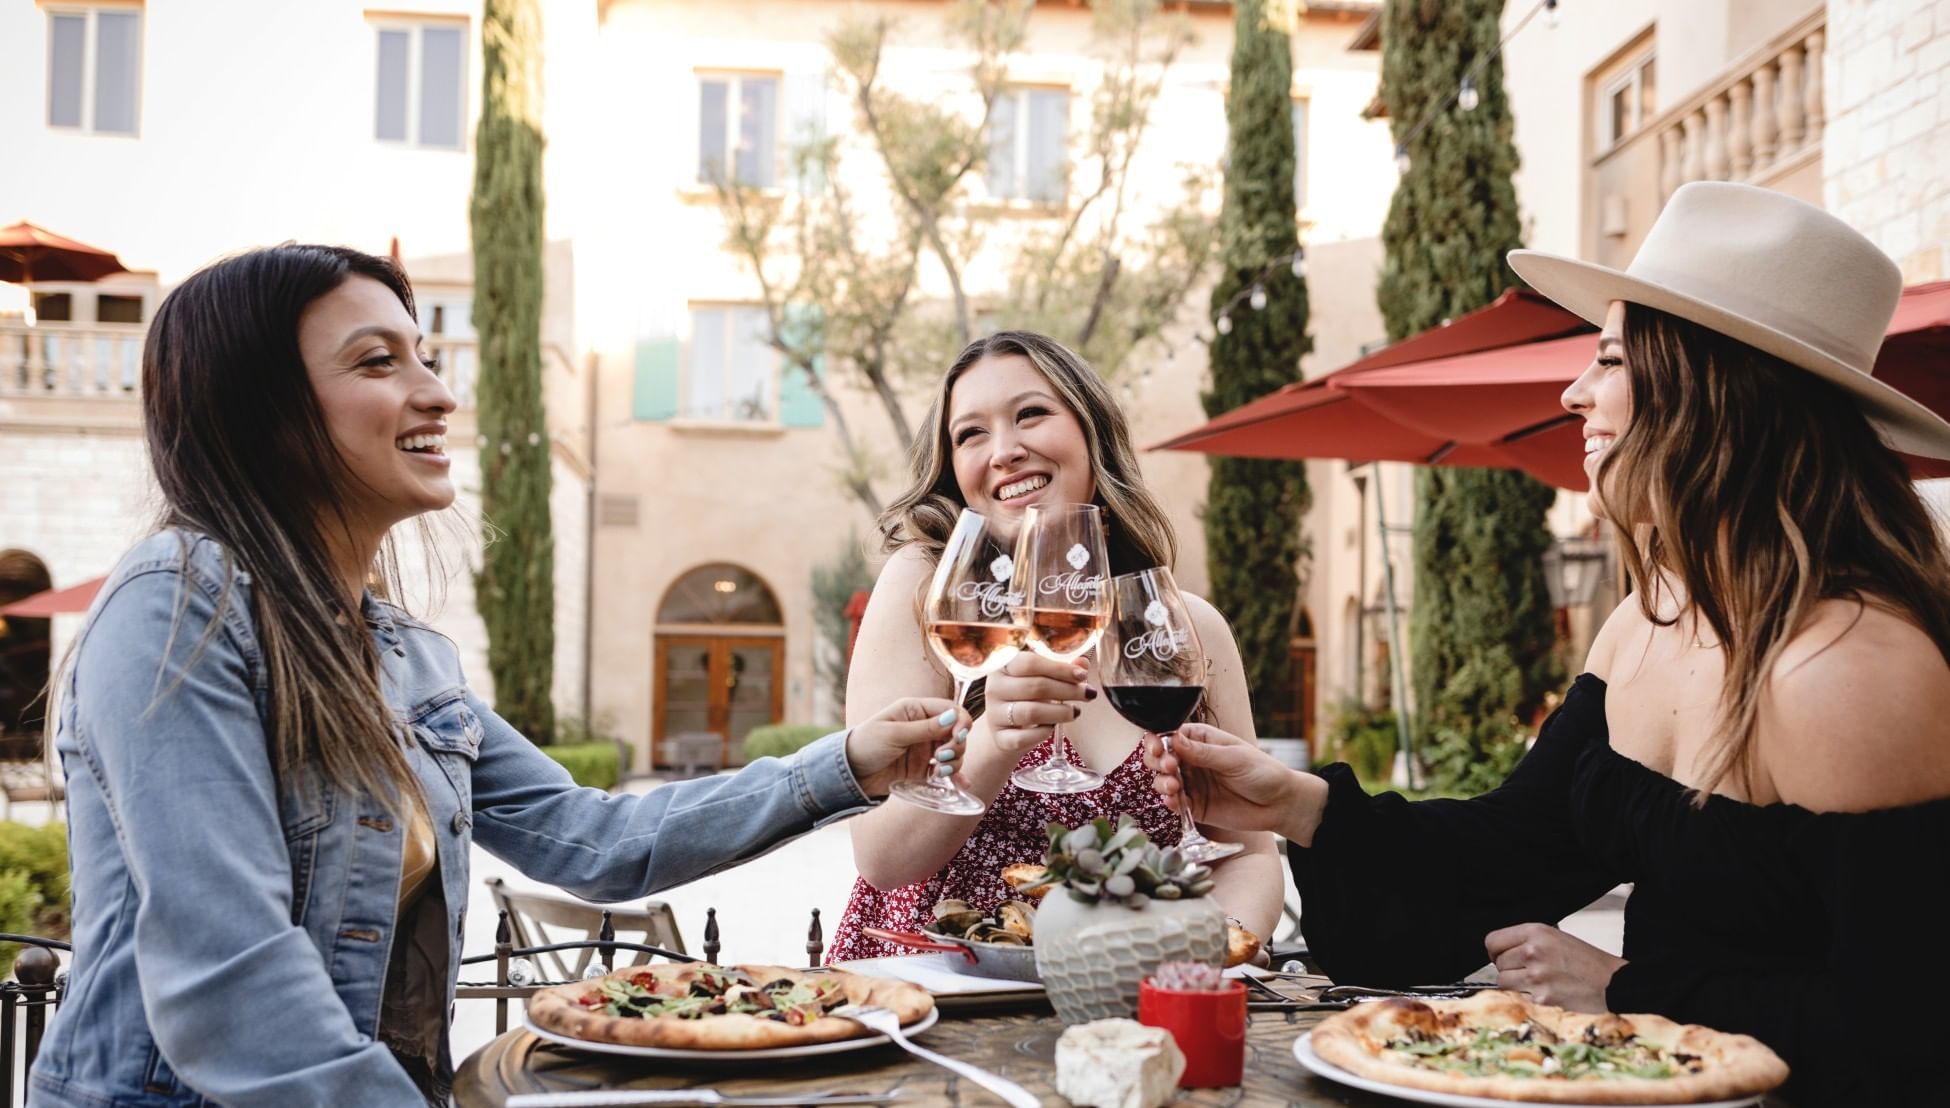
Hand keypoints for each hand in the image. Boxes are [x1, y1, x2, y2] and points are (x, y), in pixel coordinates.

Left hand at [844, 698, 969, 798]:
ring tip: (939, 772)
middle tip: (941, 757)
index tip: (958, 736)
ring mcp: (925, 748)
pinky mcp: (924, 768)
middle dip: (956, 745)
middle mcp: (924, 727)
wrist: (850, 774)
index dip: (960, 722)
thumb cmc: (866, 745)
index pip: (950, 710)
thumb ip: (925, 728)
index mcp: (916, 710)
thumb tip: (954, 717)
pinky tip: (962, 785)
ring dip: (955, 761)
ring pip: (954, 752)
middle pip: (956, 732)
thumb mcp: (894, 734)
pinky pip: (946, 770)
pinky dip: (956, 776)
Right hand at [982, 651, 1091, 756]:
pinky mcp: (999, 738)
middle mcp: (994, 688)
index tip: (1082, 675)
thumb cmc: (1028, 696)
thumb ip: (1062, 669)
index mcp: (1002, 666)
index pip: (1030, 663)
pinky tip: (1052, 728)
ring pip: (1031, 713)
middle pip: (1035, 687)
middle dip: (1068, 690)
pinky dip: (1043, 733)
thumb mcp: (1042, 678)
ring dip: (1060, 713)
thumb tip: (1083, 662)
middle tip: (1088, 694)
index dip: (1060, 669)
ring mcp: (994, 714)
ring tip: (1075, 712)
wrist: (1006, 727)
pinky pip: (1025, 738)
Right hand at [1142, 723, 1311, 836]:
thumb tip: (1174, 739)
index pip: (1170, 735)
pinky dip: (1170, 802)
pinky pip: (1175, 803)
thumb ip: (1203, 753)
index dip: (1158, 740)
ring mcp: (1192, 783)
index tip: (1158, 748)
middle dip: (1157, 762)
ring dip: (1162, 783)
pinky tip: (1174, 802)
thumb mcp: (1234, 758)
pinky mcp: (1195, 806)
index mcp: (1201, 740)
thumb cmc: (1263, 772)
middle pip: (1160, 757)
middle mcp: (1192, 760)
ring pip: (1163, 781)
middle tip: (1169, 768)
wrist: (1279, 804)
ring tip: (1174, 787)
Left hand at [1484, 923, 1626, 1012]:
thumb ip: (1528, 942)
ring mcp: (1536, 976)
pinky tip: (1547, 994)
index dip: (1495, 951)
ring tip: (1537, 984)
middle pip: (1498, 964)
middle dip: (1510, 969)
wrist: (1615, 983)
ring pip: (1504, 982)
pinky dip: (1528, 999)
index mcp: (1536, 932)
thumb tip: (1501, 952)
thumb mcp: (1557, 938)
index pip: (1493, 941)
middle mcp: (1533, 952)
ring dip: (1516, 986)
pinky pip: (1519, 999)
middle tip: (1530, 973)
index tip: (1500, 956)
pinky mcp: (1541, 999)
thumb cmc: (1588, 962)